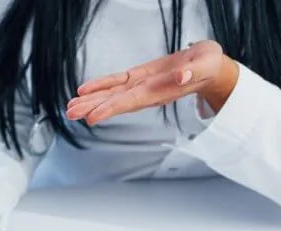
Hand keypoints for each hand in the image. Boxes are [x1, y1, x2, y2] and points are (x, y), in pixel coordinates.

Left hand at [66, 40, 238, 125]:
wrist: (210, 68)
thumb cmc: (209, 66)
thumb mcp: (207, 63)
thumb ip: (194, 71)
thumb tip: (181, 76)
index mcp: (161, 90)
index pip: (132, 101)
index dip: (112, 108)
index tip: (93, 117)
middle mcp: (148, 92)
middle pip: (117, 101)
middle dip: (94, 107)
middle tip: (71, 114)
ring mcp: (142, 85)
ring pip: (113, 94)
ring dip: (91, 101)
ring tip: (70, 108)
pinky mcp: (140, 77)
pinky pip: (116, 81)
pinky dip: (100, 86)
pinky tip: (84, 91)